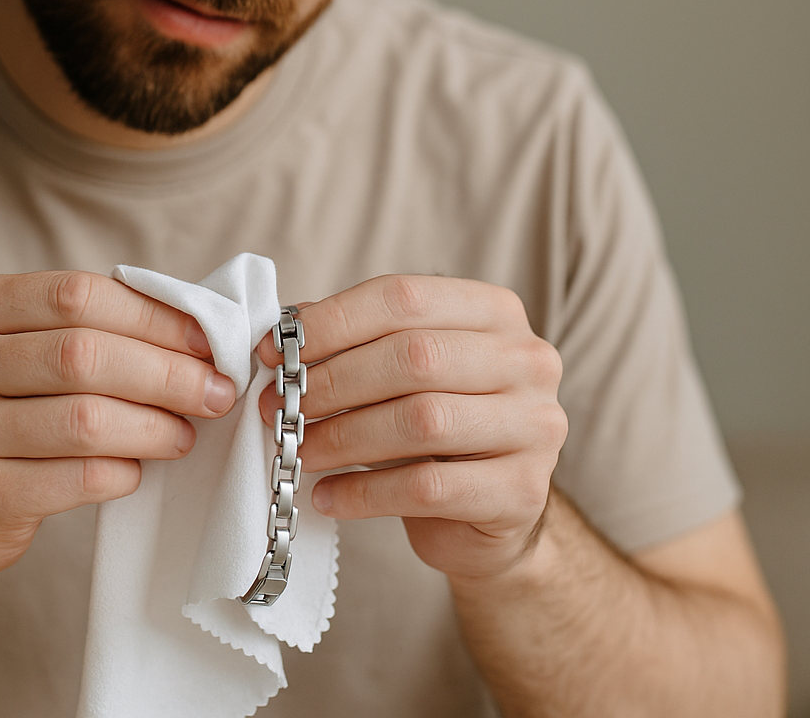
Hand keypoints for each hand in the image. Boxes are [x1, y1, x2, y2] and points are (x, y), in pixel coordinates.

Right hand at [0, 271, 236, 586]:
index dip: (153, 317)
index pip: (76, 294)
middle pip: (84, 354)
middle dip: (166, 374)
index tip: (207, 340)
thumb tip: (195, 329)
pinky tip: (137, 470)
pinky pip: (76, 477)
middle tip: (216, 392)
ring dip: (154, 427)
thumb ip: (81, 330)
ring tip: (184, 434)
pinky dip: (122, 472)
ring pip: (85, 419)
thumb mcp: (12, 353)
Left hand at [257, 275, 565, 581]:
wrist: (494, 511)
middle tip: (279, 406)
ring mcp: (535, 425)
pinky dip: (365, 493)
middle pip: (415, 357)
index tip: (274, 351)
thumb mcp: (404, 372)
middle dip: (333, 382)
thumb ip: (356, 342)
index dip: (332, 322)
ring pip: (422, 420)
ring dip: (344, 437)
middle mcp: (528, 359)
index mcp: (495, 311)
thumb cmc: (439, 430)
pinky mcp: (522, 492)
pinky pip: (428, 488)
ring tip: (299, 450)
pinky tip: (329, 496)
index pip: (404, 297)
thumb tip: (280, 333)